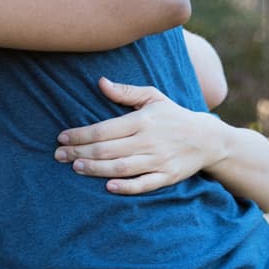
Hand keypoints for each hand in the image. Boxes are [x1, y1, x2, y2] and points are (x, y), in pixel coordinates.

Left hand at [56, 77, 220, 193]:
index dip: (80, 134)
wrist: (209, 139)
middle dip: (80, 153)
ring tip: (75, 168)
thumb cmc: (173, 116)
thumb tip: (100, 82)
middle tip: (59, 155)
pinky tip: (108, 186)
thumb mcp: (153, 97)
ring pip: (122, 167)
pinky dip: (127, 187)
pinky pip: (145, 184)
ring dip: (96, 169)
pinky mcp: (168, 176)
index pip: (104, 129)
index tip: (62, 138)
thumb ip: (126, 92)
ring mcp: (160, 160)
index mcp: (143, 120)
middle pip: (108, 149)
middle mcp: (150, 141)